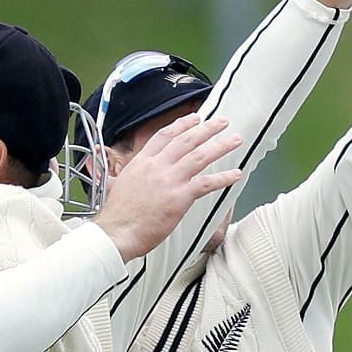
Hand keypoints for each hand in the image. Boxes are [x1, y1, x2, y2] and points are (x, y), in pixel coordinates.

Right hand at [93, 113, 242, 260]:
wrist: (116, 232)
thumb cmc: (117, 216)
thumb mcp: (116, 186)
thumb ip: (124, 177)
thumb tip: (117, 179)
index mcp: (142, 162)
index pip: (165, 135)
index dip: (182, 125)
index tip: (195, 119)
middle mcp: (157, 167)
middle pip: (186, 140)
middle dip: (208, 128)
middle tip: (222, 122)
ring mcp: (169, 181)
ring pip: (200, 156)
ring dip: (221, 146)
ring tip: (235, 140)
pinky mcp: (179, 197)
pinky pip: (206, 183)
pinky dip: (223, 178)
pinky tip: (235, 175)